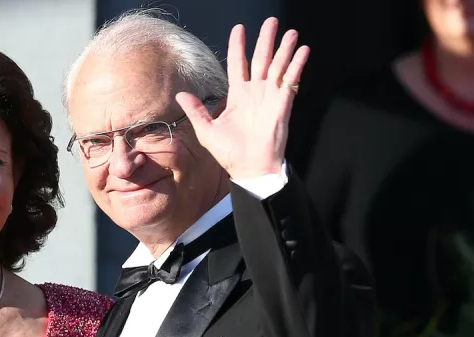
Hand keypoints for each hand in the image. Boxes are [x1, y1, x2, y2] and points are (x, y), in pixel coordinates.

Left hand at [175, 17, 308, 178]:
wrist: (250, 168)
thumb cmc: (229, 153)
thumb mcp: (207, 131)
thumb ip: (196, 111)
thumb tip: (180, 94)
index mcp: (237, 96)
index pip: (238, 63)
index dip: (238, 46)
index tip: (239, 28)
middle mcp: (255, 92)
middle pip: (261, 59)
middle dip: (266, 39)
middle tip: (271, 21)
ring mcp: (270, 96)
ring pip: (278, 66)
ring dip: (285, 49)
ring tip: (290, 32)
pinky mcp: (283, 103)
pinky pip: (291, 80)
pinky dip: (297, 65)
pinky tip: (302, 50)